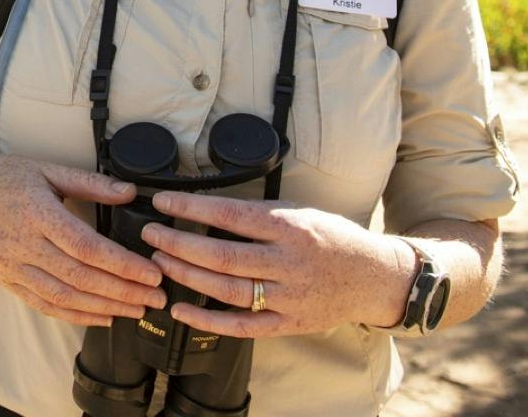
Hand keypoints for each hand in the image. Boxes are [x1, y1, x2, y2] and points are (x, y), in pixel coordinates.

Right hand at [0, 155, 167, 327]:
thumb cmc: (8, 178)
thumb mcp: (49, 170)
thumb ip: (92, 183)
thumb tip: (130, 193)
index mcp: (37, 213)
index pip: (86, 247)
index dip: (121, 264)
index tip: (151, 273)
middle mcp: (23, 244)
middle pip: (80, 277)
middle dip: (123, 291)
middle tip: (155, 297)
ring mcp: (12, 267)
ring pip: (64, 297)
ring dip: (104, 307)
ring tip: (136, 309)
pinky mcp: (7, 281)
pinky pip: (45, 305)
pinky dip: (76, 315)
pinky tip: (102, 316)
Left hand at [140, 191, 415, 337]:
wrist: (375, 277)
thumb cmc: (332, 238)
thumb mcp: (300, 212)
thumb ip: (259, 214)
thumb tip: (207, 207)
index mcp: (290, 227)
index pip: (230, 215)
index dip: (192, 208)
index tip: (163, 202)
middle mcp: (288, 262)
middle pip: (222, 255)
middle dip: (179, 244)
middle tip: (151, 233)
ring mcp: (289, 297)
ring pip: (227, 289)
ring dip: (187, 276)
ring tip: (160, 262)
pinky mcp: (288, 324)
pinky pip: (241, 326)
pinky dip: (206, 320)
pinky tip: (180, 309)